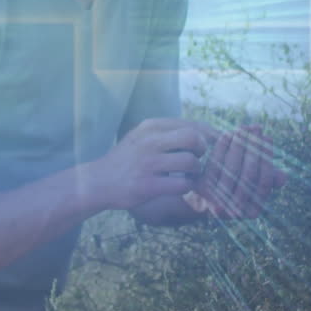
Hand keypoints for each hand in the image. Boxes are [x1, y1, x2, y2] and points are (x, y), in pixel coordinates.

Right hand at [91, 118, 208, 210]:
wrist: (97, 182)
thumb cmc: (126, 160)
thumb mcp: (141, 137)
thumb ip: (166, 132)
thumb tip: (201, 132)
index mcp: (150, 126)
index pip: (191, 124)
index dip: (208, 135)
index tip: (213, 146)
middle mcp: (149, 141)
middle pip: (193, 138)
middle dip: (202, 150)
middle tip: (197, 159)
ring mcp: (148, 163)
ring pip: (190, 162)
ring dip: (195, 171)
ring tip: (188, 175)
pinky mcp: (147, 185)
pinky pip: (182, 184)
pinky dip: (187, 187)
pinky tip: (179, 187)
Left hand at [188, 124, 285, 219]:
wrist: (201, 196)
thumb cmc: (234, 185)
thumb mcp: (253, 182)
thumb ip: (268, 179)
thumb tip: (284, 177)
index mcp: (253, 211)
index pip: (265, 181)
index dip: (267, 157)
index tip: (267, 137)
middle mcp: (236, 212)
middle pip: (249, 174)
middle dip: (253, 147)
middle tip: (255, 127)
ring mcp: (218, 201)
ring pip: (233, 167)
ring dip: (239, 144)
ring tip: (244, 128)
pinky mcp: (202, 188)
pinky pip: (215, 163)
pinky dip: (222, 147)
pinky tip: (227, 134)